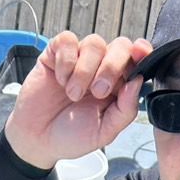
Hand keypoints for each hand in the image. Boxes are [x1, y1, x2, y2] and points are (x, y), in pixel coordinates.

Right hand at [4, 32, 152, 168]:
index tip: (141, 53)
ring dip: (85, 70)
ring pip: (94, 43)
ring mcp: (79, 58)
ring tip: (73, 94)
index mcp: (118, 86)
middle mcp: (102, 68)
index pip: (137, 61)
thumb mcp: (104, 131)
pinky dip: (66, 60)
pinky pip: (67, 40)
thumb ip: (125, 110)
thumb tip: (138, 82)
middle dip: (112, 67)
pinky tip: (60, 79)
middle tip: (98, 92)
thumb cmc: (72, 136)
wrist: (38, 139)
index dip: (142, 53)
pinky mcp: (56, 52)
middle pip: (120, 46)